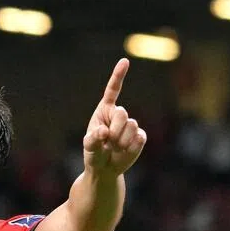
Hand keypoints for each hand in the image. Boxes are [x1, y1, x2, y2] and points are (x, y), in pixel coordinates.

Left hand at [82, 58, 146, 177]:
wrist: (105, 169)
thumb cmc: (94, 154)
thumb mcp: (88, 146)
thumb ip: (93, 139)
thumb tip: (104, 132)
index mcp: (105, 110)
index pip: (113, 90)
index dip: (119, 75)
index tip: (125, 61)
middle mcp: (119, 115)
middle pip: (122, 113)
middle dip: (114, 130)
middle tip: (108, 142)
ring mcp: (131, 125)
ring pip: (132, 126)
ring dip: (120, 141)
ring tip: (114, 148)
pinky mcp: (140, 137)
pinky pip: (139, 139)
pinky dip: (129, 148)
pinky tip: (123, 152)